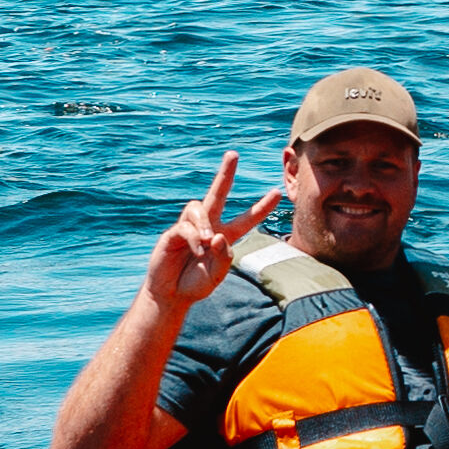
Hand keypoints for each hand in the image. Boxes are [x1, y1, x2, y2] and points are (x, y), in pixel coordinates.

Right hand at [141, 148, 283, 313]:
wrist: (170, 294)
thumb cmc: (196, 284)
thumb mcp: (217, 274)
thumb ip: (223, 257)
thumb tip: (217, 235)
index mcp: (225, 236)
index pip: (247, 219)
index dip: (262, 207)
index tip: (278, 192)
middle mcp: (208, 226)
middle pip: (218, 192)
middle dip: (225, 172)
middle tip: (233, 153)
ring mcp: (190, 227)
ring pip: (199, 206)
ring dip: (205, 224)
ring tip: (206, 242)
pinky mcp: (174, 232)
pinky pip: (186, 225)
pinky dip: (194, 237)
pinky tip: (196, 249)